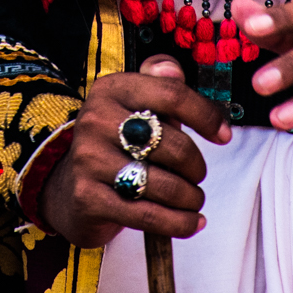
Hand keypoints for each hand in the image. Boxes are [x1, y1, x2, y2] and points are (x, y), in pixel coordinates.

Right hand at [37, 55, 231, 247]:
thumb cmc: (115, 144)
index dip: (206, 116)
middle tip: (196, 176)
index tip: (224, 135)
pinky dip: (179, 223)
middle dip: (197, 167)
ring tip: (192, 199)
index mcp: (111, 89)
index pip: (172, 94)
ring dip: (190, 198)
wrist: (68, 188)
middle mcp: (96, 119)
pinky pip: (149, 215)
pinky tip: (192, 222)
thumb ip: (159, 84)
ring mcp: (89, 159)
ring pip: (165, 185)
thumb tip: (173, 69)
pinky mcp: (88, 197)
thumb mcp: (132, 106)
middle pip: (174, 145)